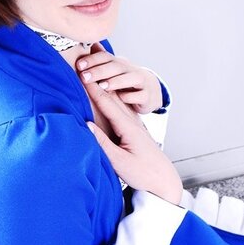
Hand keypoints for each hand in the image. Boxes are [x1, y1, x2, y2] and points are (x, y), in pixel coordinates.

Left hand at [76, 47, 162, 113]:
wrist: (149, 90)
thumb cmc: (124, 80)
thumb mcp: (112, 70)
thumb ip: (99, 60)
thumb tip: (85, 44)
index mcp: (118, 64)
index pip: (105, 57)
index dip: (93, 60)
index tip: (79, 65)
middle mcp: (130, 70)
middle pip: (116, 67)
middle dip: (99, 71)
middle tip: (85, 77)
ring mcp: (140, 82)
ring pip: (130, 78)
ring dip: (116, 81)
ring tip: (102, 86)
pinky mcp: (147, 96)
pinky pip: (141, 95)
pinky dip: (131, 96)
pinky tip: (121, 98)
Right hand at [84, 79, 182, 204]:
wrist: (163, 180)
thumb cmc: (142, 173)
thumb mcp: (120, 162)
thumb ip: (103, 143)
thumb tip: (86, 124)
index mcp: (128, 127)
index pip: (107, 103)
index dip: (93, 88)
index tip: (80, 74)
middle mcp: (132, 121)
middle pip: (111, 96)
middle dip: (97, 80)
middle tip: (82, 64)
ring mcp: (133, 124)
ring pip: (116, 99)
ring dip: (103, 84)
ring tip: (92, 70)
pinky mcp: (132, 128)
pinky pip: (119, 107)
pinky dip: (109, 95)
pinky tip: (105, 89)